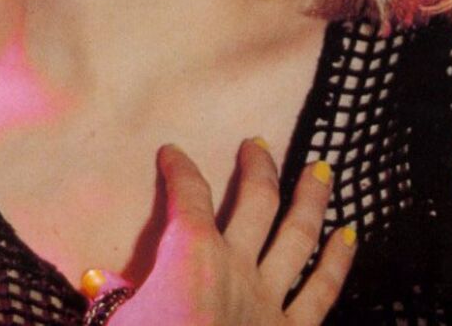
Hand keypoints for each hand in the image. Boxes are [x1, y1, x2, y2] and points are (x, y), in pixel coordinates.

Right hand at [83, 139, 355, 324]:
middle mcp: (237, 266)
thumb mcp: (112, 324)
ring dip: (311, 197)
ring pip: (298, 234)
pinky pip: (323, 292)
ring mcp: (270, 299)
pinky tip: (350, 234)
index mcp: (191, 257)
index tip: (172, 152)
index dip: (179, 168)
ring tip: (323, 167)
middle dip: (258, 166)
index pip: (187, 195)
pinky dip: (338, 262)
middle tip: (257, 144)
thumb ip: (109, 301)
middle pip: (256, 200)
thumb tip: (100, 283)